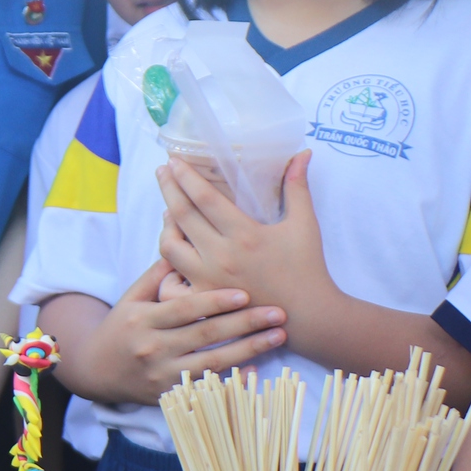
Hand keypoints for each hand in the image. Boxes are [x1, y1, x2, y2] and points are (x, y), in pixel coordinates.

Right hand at [76, 260, 284, 404]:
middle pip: (205, 335)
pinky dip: (233, 379)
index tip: (245, 293)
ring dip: (249, 350)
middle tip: (277, 312)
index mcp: (143, 319)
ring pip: (212, 362)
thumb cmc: (121, 327)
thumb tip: (185, 242)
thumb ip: (158, 275)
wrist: (97, 370)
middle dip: (244, 323)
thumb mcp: (131, 298)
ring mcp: (162, 375)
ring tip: (278, 336)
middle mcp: (152, 348)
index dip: (214, 301)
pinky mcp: (170, 395)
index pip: (184, 308)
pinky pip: (208, 387)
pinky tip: (257, 369)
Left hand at [157, 151, 333, 315]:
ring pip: (169, 247)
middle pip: (181, 215)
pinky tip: (173, 249)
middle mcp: (221, 256)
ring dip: (165, 225)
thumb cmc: (307, 268)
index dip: (185, 176)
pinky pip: (171, 280)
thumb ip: (297, 187)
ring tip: (169, 210)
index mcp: (245, 234)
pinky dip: (167, 264)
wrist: (308, 316)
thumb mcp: (305, 224)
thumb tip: (303, 154)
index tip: (174, 160)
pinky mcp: (203, 300)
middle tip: (162, 171)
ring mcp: (209, 280)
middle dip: (168, 188)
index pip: (205, 198)